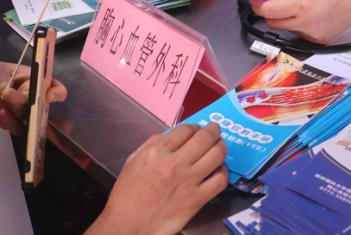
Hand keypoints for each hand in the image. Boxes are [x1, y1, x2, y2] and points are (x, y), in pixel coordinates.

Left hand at [0, 60, 67, 135]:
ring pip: (26, 116)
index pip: (52, 86)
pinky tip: (0, 112)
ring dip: (11, 107)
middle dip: (22, 100)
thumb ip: (0, 75)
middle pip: (38, 104)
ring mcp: (21, 110)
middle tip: (6, 92)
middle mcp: (30, 95)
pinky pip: (17, 128)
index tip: (49, 96)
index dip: (57, 92)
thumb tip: (7, 87)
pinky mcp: (11, 121)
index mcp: (31, 78)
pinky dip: (9, 122)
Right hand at [91, 123, 226, 234]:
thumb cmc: (127, 196)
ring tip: (220, 146)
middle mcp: (174, 163)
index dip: (194, 127)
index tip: (197, 129)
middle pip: (204, 137)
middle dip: (213, 130)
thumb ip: (151, 144)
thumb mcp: (133, 160)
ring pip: (216, 155)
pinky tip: (219, 170)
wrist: (129, 225)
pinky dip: (223, 172)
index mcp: (156, 151)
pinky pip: (219, 181)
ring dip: (221, 146)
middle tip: (215, 129)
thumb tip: (171, 136)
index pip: (185, 130)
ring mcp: (187, 181)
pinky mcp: (196, 200)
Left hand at [251, 0, 350, 43]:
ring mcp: (313, 34)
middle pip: (273, 23)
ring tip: (304, 4)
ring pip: (286, 29)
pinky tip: (312, 14)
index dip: (258, 6)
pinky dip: (299, 25)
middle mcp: (306, 23)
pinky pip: (299, 34)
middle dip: (272, 12)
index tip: (257, 2)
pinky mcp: (318, 40)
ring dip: (287, 18)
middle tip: (281, 1)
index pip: (268, 11)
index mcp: (300, 4)